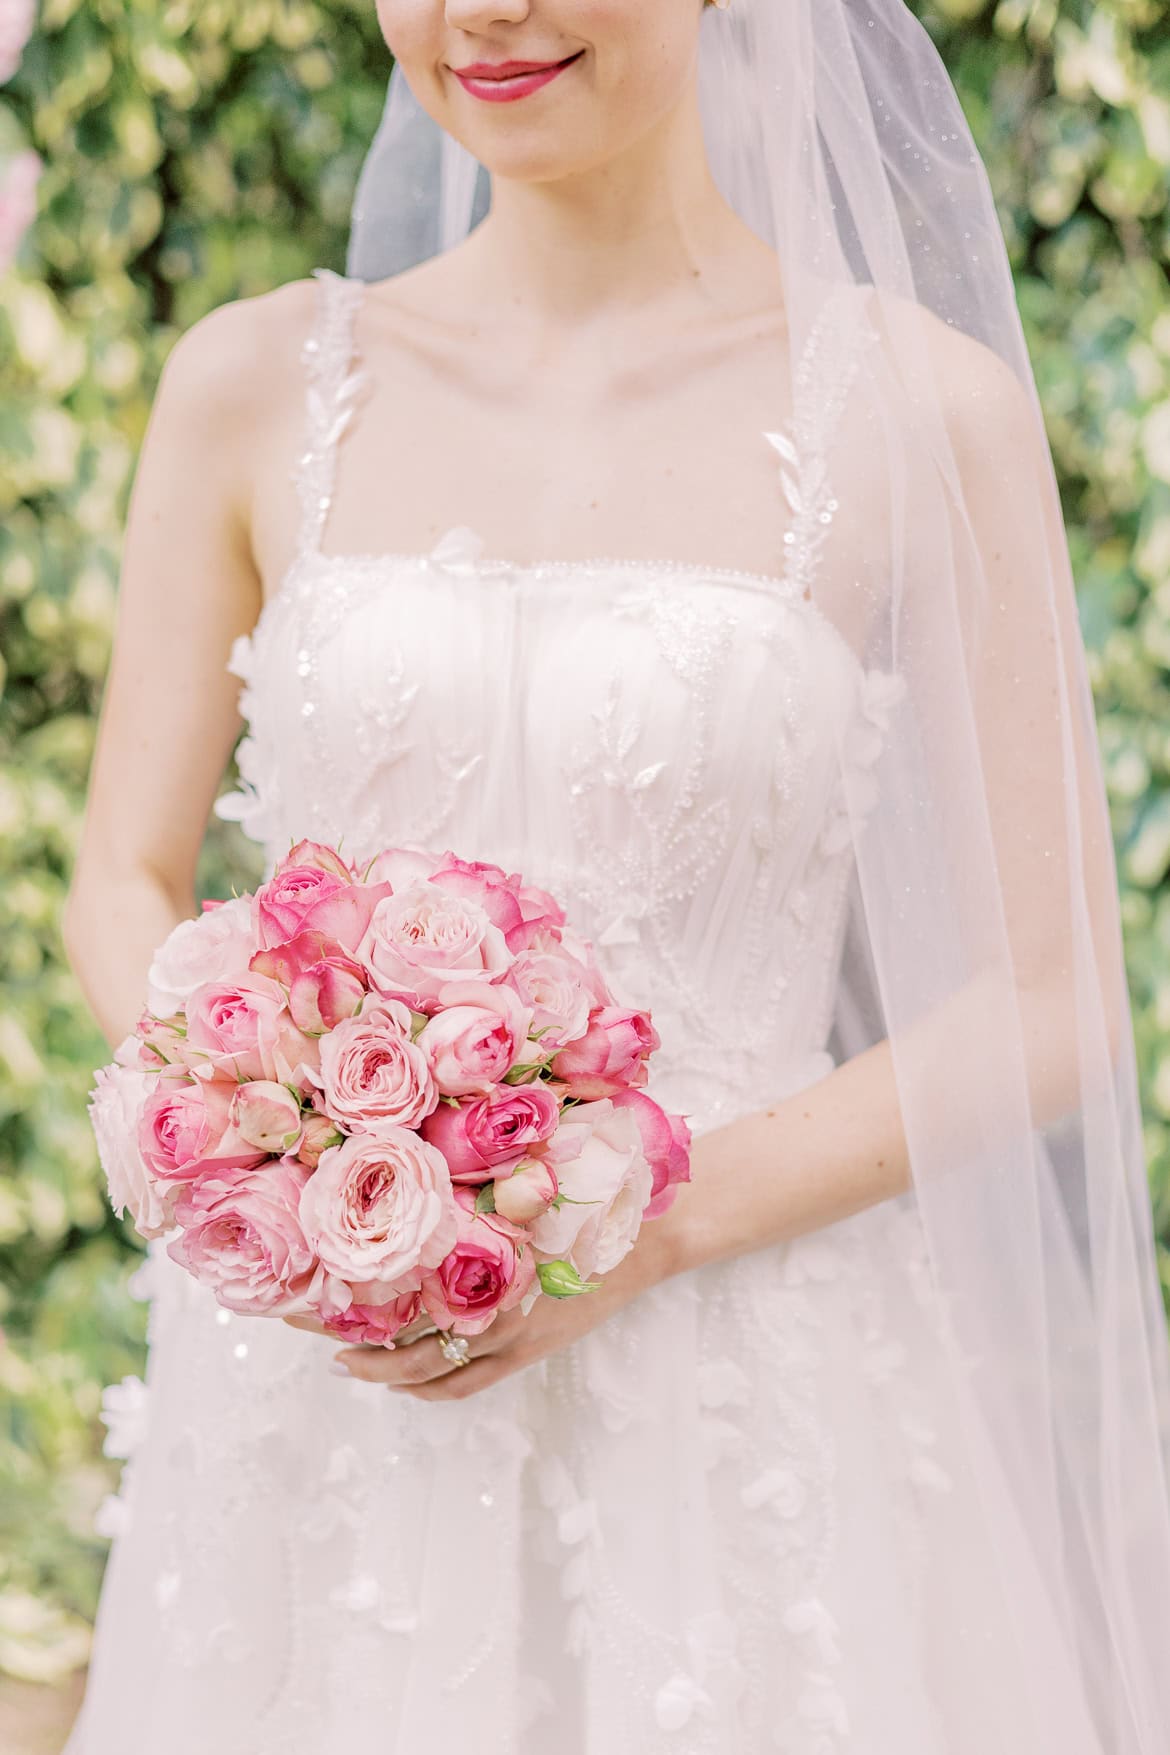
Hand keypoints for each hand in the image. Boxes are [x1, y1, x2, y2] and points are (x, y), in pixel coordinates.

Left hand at [280, 1216, 681, 1400]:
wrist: (649, 1233)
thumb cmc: (586, 1190)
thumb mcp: (530, 1176)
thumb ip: (480, 1177)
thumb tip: (416, 1147)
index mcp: (486, 1259)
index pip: (399, 1284)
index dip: (349, 1289)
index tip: (306, 1276)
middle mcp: (493, 1306)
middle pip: (402, 1336)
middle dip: (346, 1333)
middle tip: (299, 1318)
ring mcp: (510, 1335)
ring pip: (429, 1369)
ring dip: (381, 1368)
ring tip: (343, 1357)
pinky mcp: (527, 1350)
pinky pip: (466, 1382)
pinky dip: (427, 1386)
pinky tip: (401, 1379)